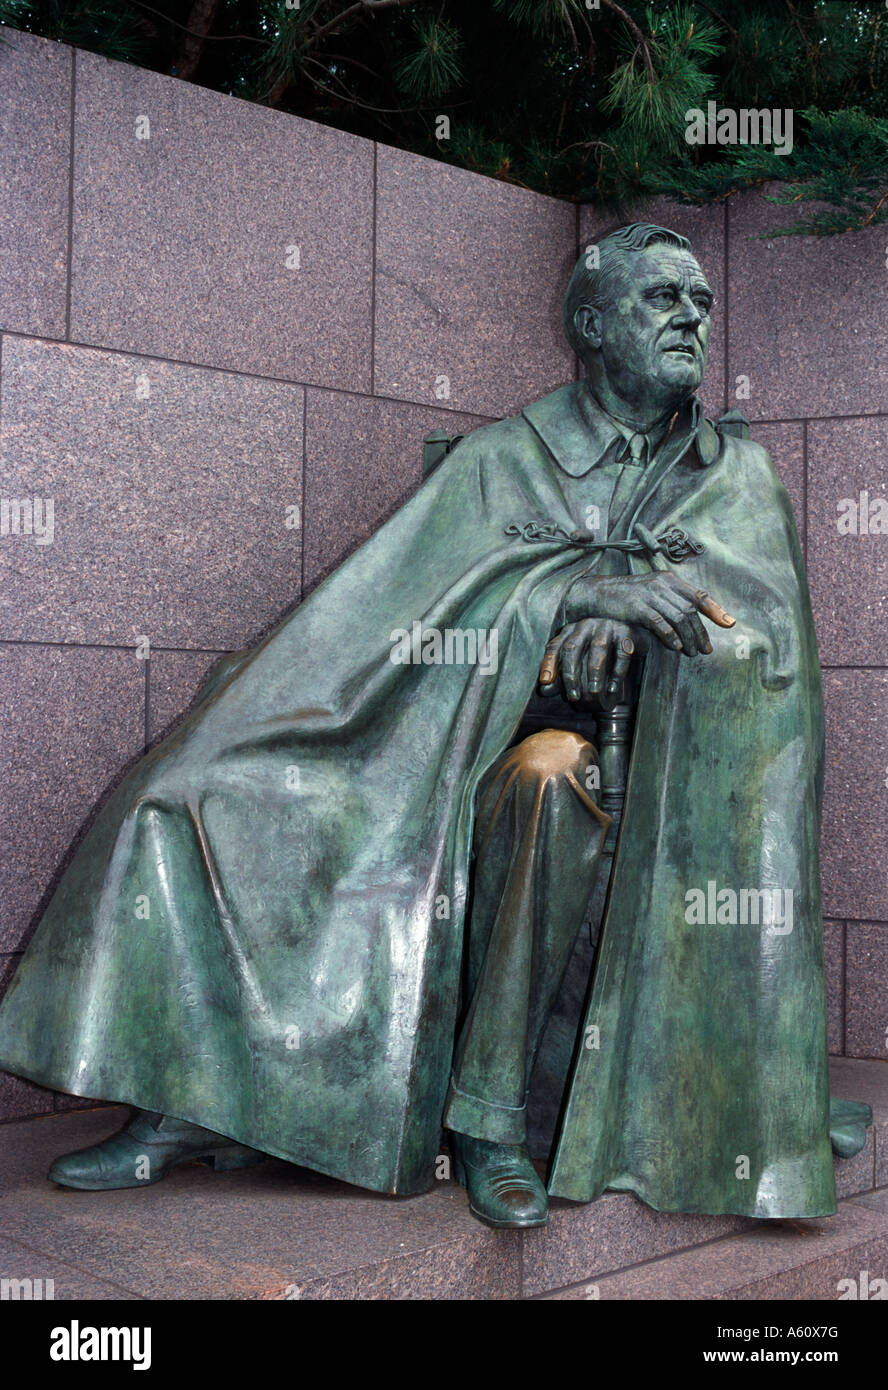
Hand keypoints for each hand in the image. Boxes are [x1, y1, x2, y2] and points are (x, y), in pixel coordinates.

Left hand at [538, 618, 635, 707]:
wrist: (630, 635)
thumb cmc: (598, 651)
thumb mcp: (578, 662)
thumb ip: (560, 675)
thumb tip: (544, 690)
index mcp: (570, 631)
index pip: (555, 646)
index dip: (548, 663)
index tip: (545, 682)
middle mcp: (585, 625)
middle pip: (572, 648)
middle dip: (571, 674)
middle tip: (573, 697)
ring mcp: (606, 626)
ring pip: (598, 648)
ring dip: (595, 673)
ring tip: (594, 693)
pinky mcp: (626, 632)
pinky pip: (622, 652)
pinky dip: (617, 672)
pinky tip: (613, 688)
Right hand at [563, 571, 733, 655]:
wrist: (596, 593)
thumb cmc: (625, 597)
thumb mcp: (650, 593)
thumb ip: (669, 602)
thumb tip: (690, 621)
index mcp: (668, 580)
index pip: (698, 595)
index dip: (715, 609)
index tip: (729, 623)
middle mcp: (661, 584)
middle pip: (690, 610)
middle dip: (702, 631)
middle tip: (707, 649)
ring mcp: (649, 595)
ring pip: (678, 617)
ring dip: (689, 637)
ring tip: (693, 653)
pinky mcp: (637, 607)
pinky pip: (659, 623)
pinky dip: (670, 636)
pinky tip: (676, 647)